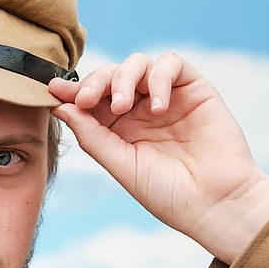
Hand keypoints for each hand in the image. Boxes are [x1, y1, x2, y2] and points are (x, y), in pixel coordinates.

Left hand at [49, 52, 268, 264]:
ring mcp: (167, 98)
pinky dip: (159, 77)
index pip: (92, 100)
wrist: (215, 203)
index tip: (53, 89)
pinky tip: (159, 107)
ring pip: (137, 64)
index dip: (73, 91)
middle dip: (95, 82)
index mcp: (119, 130)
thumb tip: (60, 107)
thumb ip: (91, 135)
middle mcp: (141, 110)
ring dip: (123, 78)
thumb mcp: (120, 165)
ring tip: (123, 106)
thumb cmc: (167, 193)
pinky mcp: (194, 90)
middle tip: (88, 100)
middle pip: (111, 76)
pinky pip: (171, 64)